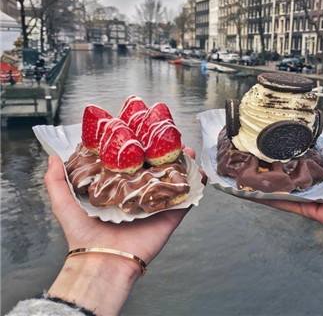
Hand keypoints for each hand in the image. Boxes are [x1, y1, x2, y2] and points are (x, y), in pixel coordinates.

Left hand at [45, 147, 198, 315]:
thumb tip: (53, 156)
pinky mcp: (169, 215)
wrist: (103, 260)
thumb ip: (56, 180)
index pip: (131, 163)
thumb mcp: (63, 203)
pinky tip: (199, 173)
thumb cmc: (82, 234)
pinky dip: (195, 186)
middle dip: (164, 153)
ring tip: (187, 151)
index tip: (143, 131)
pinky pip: (186, 199)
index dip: (138, 147)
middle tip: (169, 138)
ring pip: (173, 180)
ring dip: (183, 165)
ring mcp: (155, 204)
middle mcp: (138, 194)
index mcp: (118, 188)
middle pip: (155, 168)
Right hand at [250, 140, 322, 246]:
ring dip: (269, 182)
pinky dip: (273, 199)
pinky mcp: (317, 211)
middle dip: (276, 167)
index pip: (310, 159)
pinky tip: (257, 191)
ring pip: (289, 189)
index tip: (275, 145)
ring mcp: (321, 197)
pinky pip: (292, 204)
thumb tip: (321, 142)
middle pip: (296, 174)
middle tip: (254, 157)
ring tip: (247, 173)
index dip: (293, 152)